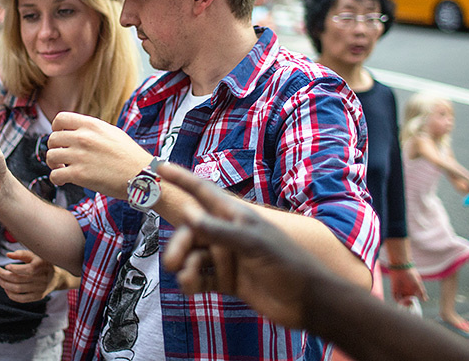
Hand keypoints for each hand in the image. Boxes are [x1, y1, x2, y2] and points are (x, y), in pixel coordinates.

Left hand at [0, 249, 56, 302]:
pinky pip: (22, 299)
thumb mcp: (35, 255)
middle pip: (18, 280)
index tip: (5, 266)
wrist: (57, 277)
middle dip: (4, 276)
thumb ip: (22, 254)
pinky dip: (11, 295)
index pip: (25, 269)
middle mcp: (41, 278)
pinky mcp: (38, 297)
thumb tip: (8, 255)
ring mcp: (39, 289)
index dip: (13, 268)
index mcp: (41, 266)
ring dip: (5, 285)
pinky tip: (6, 289)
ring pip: (18, 289)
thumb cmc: (42, 263)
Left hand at [46, 112, 150, 197]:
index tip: (61, 138)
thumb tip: (79, 130)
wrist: (142, 176)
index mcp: (91, 125)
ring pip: (50, 156)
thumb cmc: (130, 157)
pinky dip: (56, 179)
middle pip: (52, 139)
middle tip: (62, 157)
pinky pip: (54, 174)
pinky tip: (63, 180)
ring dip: (53, 164)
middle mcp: (83, 138)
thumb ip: (93, 130)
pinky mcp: (79, 174)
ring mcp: (79, 156)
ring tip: (62, 169)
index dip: (56, 129)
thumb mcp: (112, 133)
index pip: (60, 119)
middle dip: (55, 148)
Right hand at [158, 163, 313, 328]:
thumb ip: (219, 230)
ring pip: (194, 256)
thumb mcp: (253, 244)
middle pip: (191, 231)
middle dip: (180, 245)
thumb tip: (188, 213)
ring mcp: (227, 257)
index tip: (161, 166)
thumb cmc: (286, 264)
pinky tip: (191, 287)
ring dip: (186, 267)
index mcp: (235, 216)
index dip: (182, 178)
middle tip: (172, 261)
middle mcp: (228, 234)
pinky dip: (192, 282)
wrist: (307, 302)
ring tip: (188, 281)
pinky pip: (201, 278)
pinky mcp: (228, 280)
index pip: (203, 192)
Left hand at [389, 267, 426, 302]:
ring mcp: (400, 290)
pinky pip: (395, 296)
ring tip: (406, 303)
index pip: (413, 299)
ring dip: (403, 303)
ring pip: (401, 299)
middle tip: (410, 305)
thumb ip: (421, 292)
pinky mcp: (394, 289)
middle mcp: (406, 291)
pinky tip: (400, 301)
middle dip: (408, 304)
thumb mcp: (418, 283)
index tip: (415, 305)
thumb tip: (425, 300)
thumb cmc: (411, 274)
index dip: (414, 303)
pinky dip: (397, 300)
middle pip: (407, 301)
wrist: (401, 267)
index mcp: (412, 290)